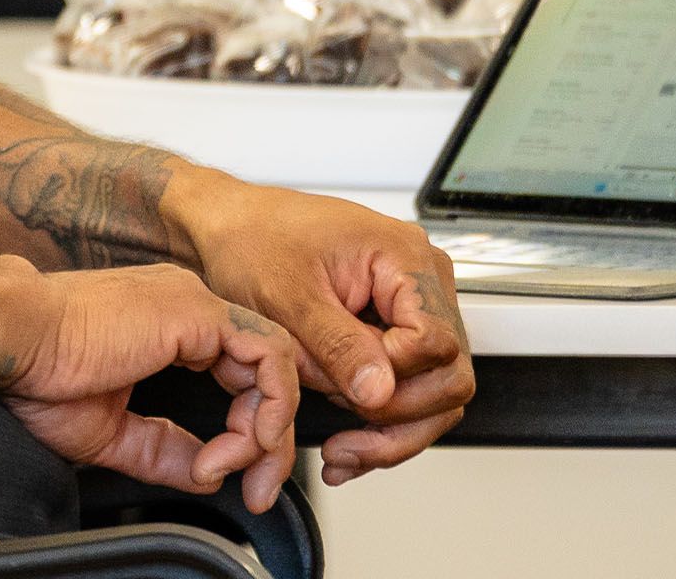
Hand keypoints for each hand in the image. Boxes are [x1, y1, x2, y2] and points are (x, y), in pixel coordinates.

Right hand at [0, 264, 298, 511]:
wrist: (15, 341)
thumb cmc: (41, 374)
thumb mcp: (113, 429)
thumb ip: (164, 448)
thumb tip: (209, 474)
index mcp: (168, 324)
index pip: (241, 372)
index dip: (249, 432)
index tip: (229, 479)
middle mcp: (188, 306)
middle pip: (267, 370)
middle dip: (271, 440)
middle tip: (255, 490)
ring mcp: (194, 304)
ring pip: (276, 362)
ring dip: (269, 429)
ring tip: (235, 465)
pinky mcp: (195, 312)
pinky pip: (267, 357)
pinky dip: (268, 406)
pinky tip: (239, 440)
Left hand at [175, 178, 474, 482]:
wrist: (228, 229)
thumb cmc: (251, 239)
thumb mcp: (286, 295)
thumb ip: (337, 345)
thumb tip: (380, 392)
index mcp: (402, 255)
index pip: (437, 343)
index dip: (397, 379)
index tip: (350, 389)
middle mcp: (419, 277)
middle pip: (448, 377)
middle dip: (397, 419)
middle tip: (346, 440)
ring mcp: (409, 304)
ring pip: (434, 393)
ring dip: (390, 430)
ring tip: (342, 447)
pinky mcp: (393, 327)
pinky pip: (408, 387)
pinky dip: (380, 421)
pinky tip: (348, 440)